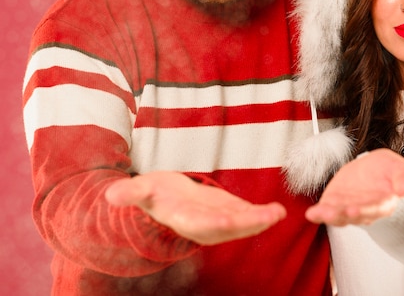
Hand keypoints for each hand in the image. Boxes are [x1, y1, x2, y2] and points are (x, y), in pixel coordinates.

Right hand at [105, 171, 285, 244]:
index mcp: (183, 219)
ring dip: (260, 220)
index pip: (198, 223)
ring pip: (241, 223)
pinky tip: (279, 211)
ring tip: (277, 214)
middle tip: (267, 217)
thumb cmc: (154, 193)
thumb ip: (130, 193)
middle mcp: (204, 224)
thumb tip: (110, 194)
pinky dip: (263, 214)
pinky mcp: (230, 211)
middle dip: (246, 223)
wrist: (167, 198)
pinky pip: (248, 215)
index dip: (211, 221)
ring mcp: (219, 220)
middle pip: (227, 226)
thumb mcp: (141, 190)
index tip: (226, 218)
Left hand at [305, 148, 403, 225]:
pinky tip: (311, 214)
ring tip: (318, 213)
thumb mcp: (399, 167)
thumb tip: (403, 190)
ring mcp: (348, 208)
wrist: (373, 169)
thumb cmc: (388, 170)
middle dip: (342, 215)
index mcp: (383, 203)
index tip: (353, 210)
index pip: (375, 209)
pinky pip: (326, 211)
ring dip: (328, 216)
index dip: (364, 211)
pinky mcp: (335, 203)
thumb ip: (403, 177)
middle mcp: (365, 210)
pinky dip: (318, 214)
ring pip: (338, 216)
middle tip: (331, 213)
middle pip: (354, 216)